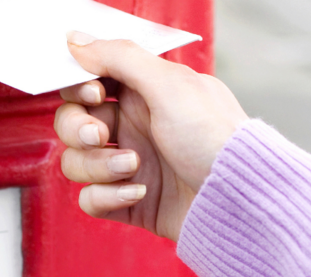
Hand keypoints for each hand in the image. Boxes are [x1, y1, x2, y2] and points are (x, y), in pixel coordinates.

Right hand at [55, 31, 248, 240]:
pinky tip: (139, 192)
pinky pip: (91, 199)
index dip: (79, 89)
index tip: (94, 94)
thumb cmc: (215, 138)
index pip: (88, 84)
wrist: (238, 198)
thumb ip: (120, 58)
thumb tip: (77, 40)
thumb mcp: (170, 85)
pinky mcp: (128, 201)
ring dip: (98, 166)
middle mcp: (132, 128)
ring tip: (133, 167)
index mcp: (143, 94)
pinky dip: (108, 196)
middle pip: (72, 124)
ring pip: (76, 163)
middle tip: (101, 136)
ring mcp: (128, 167)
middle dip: (78, 130)